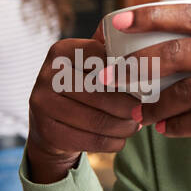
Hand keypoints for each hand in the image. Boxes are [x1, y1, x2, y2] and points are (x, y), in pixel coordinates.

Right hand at [26, 21, 142, 182]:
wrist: (50, 123)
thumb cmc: (82, 88)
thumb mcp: (90, 65)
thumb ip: (112, 53)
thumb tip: (148, 48)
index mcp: (61, 51)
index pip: (101, 58)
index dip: (127, 73)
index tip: (147, 83)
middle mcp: (47, 74)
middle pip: (98, 92)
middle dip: (127, 105)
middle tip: (144, 111)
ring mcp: (42, 104)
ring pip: (96, 120)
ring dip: (123, 126)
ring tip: (136, 125)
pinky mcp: (47, 131)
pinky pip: (88, 140)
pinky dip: (111, 142)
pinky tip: (121, 139)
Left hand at [118, 3, 190, 156]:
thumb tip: (181, 50)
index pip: (190, 14)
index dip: (149, 16)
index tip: (116, 20)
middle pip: (179, 53)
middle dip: (138, 67)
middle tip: (111, 78)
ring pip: (188, 91)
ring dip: (157, 105)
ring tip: (139, 112)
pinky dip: (182, 127)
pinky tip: (167, 130)